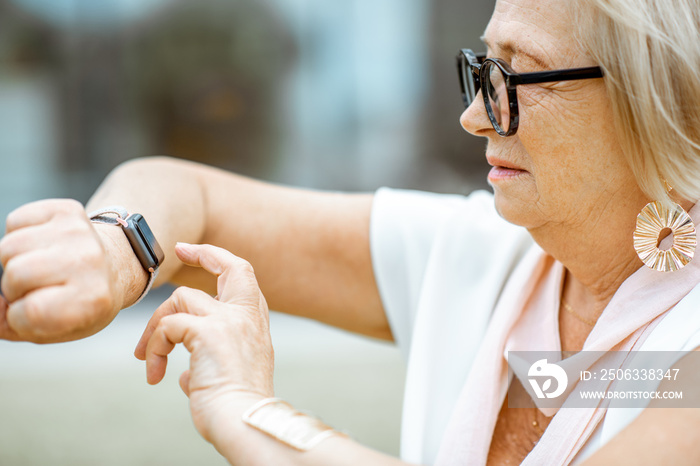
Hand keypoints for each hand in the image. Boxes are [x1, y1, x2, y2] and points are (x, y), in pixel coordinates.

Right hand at [0, 199, 126, 342]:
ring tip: (40, 267)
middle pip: (15, 274)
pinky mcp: (68, 209)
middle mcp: (89, 261)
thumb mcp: (55, 329)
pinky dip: (18, 235)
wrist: (112, 266)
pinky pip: (14, 221)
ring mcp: (79, 231)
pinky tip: (42, 246)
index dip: (20, 316)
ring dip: (14, 260)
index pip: (32, 310)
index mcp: (93, 298)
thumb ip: (9, 324)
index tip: (36, 312)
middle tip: (38, 288)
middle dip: (15, 287)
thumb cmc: (78, 302)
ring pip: (8, 247)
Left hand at [135, 243, 273, 443]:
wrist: (242, 421)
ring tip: (149, 359)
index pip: (242, 276)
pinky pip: (167, 327)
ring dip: (156, 327)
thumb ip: (207, 364)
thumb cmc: (235, 407)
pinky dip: (155, 348)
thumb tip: (181, 374)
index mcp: (255, 323)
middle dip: (202, 252)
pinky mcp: (207, 333)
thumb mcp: (228, 376)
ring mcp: (229, 321)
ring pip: (181, 299)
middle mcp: (247, 316)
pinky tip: (156, 374)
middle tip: (179, 250)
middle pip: (230, 266)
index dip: (217, 258)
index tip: (192, 252)